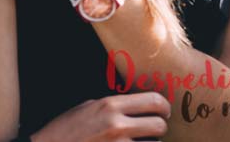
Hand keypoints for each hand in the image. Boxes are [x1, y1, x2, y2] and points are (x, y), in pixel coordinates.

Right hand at [32, 92, 170, 141]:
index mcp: (110, 105)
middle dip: (160, 128)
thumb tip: (136, 104)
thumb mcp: (87, 108)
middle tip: (156, 129)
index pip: (153, 101)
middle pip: (159, 125)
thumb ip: (112, 106)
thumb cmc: (65, 130)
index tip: (164, 111)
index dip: (164, 106)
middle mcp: (116, 125)